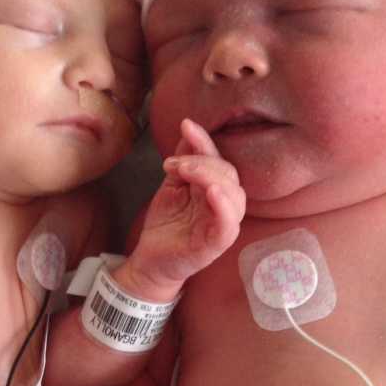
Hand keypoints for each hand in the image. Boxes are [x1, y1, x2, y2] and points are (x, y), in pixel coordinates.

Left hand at [127, 119, 244, 294]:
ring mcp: (222, 225)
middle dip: (203, 161)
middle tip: (174, 164)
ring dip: (210, 176)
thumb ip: (183, 162)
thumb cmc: (165, 225)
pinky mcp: (216, 244)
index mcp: (215, 190)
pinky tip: (212, 192)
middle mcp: (223, 206)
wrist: (150, 260)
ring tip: (185, 171)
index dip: (205, 142)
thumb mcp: (171, 187)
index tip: (186, 125)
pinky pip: (228, 224)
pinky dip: (224, 206)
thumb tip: (188, 130)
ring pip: (234, 196)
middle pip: (228, 174)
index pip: (218, 161)